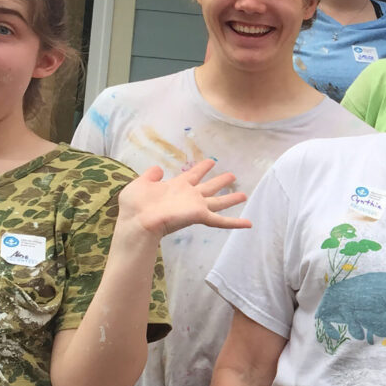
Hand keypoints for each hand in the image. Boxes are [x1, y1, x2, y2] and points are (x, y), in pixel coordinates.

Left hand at [118, 159, 251, 238]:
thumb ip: (150, 176)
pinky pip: (221, 221)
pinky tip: (249, 223)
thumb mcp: (140, 184)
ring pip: (218, 202)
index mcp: (176, 186)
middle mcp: (189, 196)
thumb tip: (158, 168)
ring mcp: (196, 207)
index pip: (193, 175)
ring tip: (244, 194)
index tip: (212, 162)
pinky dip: (236, 223)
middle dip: (220, 181)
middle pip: (209, 187)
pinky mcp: (200, 216)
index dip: (202, 168)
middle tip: (233, 176)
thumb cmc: (136, 204)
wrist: (138, 221)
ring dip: (231, 199)